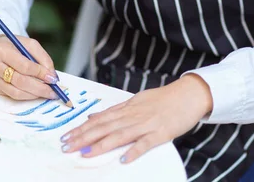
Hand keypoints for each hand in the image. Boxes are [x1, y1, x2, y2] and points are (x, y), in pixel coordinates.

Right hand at [0, 34, 58, 100]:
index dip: (40, 73)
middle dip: (40, 88)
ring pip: (16, 92)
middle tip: (53, 91)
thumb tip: (52, 75)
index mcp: (2, 50)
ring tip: (46, 93)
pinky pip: (12, 95)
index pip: (24, 66)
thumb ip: (42, 57)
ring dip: (34, 95)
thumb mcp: (28, 44)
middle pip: (20, 82)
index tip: (53, 79)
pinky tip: (35, 93)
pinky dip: (26, 96)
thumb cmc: (12, 45)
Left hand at [60, 74, 212, 163]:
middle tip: (67, 146)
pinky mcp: (160, 132)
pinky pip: (145, 143)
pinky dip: (134, 151)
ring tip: (85, 152)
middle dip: (83, 137)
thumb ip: (115, 111)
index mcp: (126, 108)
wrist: (187, 94)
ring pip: (119, 134)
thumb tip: (94, 117)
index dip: (82, 128)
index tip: (66, 136)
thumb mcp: (136, 101)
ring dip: (101, 144)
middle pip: (104, 127)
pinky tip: (123, 159)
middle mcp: (133, 115)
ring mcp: (146, 124)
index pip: (99, 119)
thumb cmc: (162, 99)